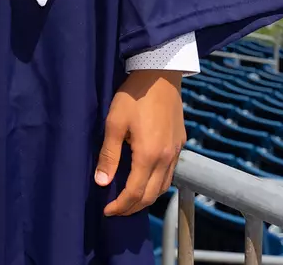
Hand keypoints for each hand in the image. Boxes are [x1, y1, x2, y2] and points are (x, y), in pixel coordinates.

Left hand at [95, 69, 185, 216]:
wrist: (160, 73)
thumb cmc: (133, 96)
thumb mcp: (114, 123)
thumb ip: (109, 155)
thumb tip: (102, 182)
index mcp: (149, 155)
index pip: (135, 193)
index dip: (120, 206)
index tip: (107, 210)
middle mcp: (166, 158)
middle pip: (151, 195)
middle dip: (133, 207)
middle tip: (116, 210)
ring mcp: (176, 151)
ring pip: (163, 186)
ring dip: (146, 198)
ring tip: (130, 199)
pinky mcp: (181, 143)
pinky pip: (170, 173)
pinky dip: (157, 184)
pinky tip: (146, 178)